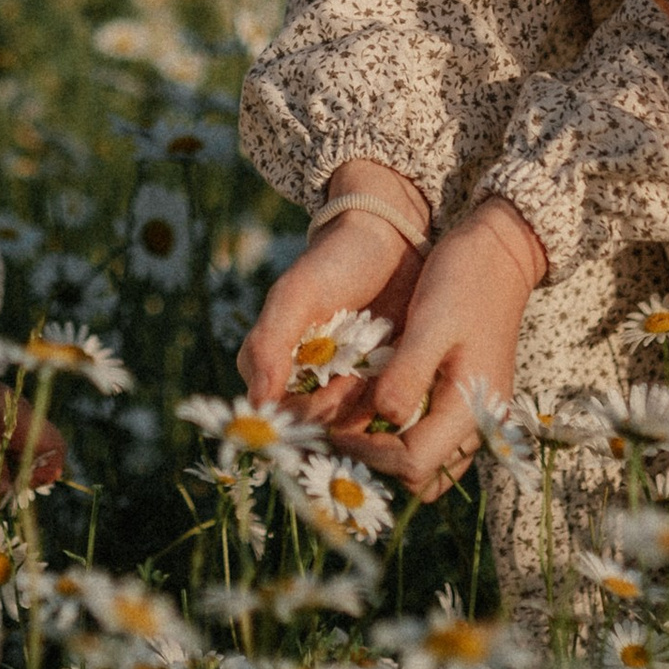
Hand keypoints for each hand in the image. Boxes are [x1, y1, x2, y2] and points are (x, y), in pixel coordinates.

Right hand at [238, 165, 429, 425]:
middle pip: (324, 428)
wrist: (388, 239)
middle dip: (345, 412)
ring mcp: (350, 387)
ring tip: (388, 369)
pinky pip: (387, 415)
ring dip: (374, 413)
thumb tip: (258, 402)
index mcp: (279, 371)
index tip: (339, 385)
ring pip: (357, 428)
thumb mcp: (296, 296)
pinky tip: (410, 388)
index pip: (286, 417)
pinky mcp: (385, 385)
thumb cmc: (332, 262)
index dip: (311, 414)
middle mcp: (312, 386)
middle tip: (366, 376)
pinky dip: (397, 408)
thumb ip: (269, 344)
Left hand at [350, 196, 547, 497]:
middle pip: (420, 475)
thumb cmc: (465, 281)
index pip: (413, 465)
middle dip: (375, 462)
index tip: (329, 431)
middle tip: (334, 434)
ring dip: (386, 451)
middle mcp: (478, 422)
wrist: (502, 253)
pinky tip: (369, 406)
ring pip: (426, 461)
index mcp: (471, 408)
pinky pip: (429, 435)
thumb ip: (407, 374)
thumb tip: (381, 418)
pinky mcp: (466, 399)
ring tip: (346, 424)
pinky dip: (399, 433)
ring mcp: (475, 413)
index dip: (366, 455)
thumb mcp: (430, 322)